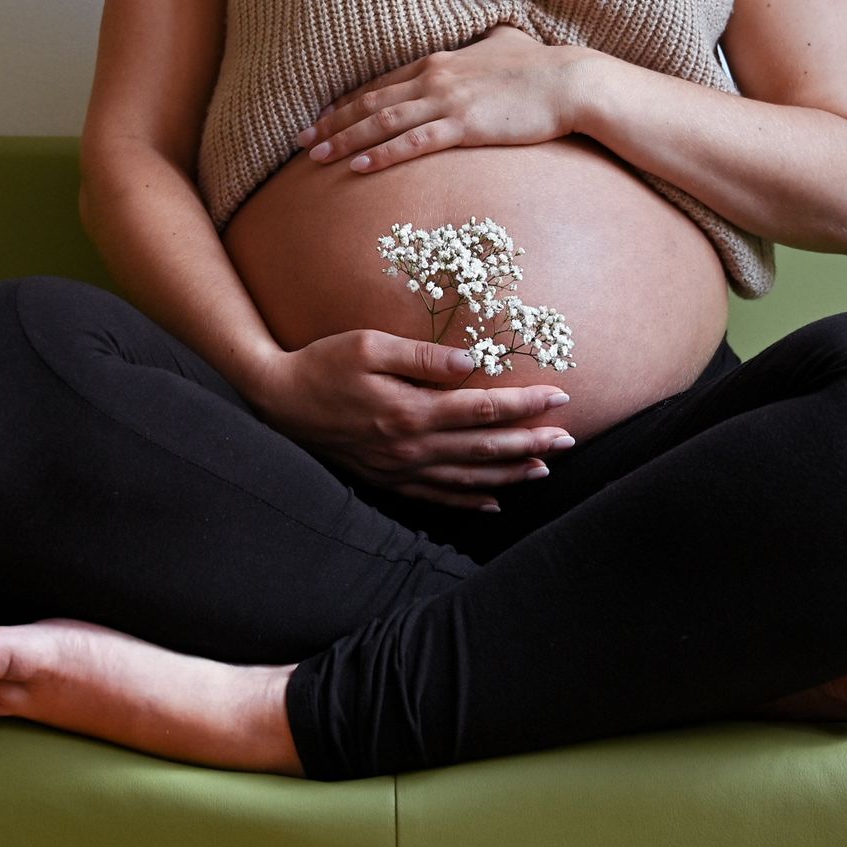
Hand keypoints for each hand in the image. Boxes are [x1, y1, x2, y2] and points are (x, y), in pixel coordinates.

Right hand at [245, 327, 576, 511]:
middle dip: (532, 442)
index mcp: (410, 411)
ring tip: (546, 468)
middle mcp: (410, 447)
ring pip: (467, 477)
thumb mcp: (369, 345)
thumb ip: (423, 357)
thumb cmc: (323, 363)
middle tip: (570, 439)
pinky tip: (495, 500)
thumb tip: (472, 363)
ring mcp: (399, 470)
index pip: (483, 409)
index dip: (526, 404)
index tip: (560, 395)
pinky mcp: (387, 480)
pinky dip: (470, 500)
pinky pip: (438, 497)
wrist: (277, 401)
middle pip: (484, 447)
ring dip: (510, 473)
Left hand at [294, 24, 589, 173]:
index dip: (346, 103)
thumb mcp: (507, 42)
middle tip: (300, 141)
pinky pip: (412, 143)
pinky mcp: (463, 125)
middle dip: (331, 122)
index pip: (381, 84)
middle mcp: (434, 77)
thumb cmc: (542, 66)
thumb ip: (490, 39)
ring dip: (345, 141)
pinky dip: (381, 155)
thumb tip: (495, 31)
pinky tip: (358, 168)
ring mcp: (447, 101)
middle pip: (370, 102)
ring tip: (315, 158)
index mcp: (438, 61)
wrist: (570, 82)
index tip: (321, 118)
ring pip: (382, 122)